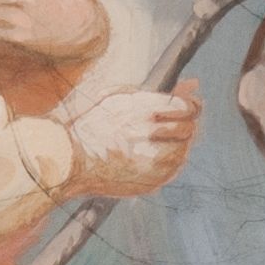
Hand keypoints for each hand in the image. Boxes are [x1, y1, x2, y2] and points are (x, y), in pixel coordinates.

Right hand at [67, 84, 201, 197]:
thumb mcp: (124, 98)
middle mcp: (149, 134)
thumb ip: (162, 92)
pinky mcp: (151, 181)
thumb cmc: (96, 124)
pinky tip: (148, 158)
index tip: (184, 109)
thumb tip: (195, 84)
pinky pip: (173, 170)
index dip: (189, 107)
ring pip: (183, 150)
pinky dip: (167, 163)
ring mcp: (152, 161)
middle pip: (188, 129)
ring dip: (175, 145)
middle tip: (165, 128)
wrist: (70, 159)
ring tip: (151, 143)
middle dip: (182, 126)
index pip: (187, 107)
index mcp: (143, 109)